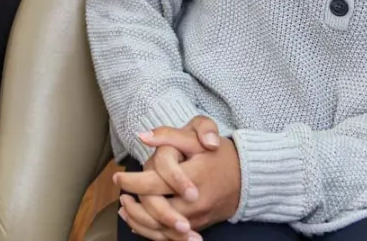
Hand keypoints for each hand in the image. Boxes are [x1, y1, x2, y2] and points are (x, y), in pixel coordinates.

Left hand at [114, 118, 221, 240]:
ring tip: (125, 209)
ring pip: (160, 227)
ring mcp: (196, 218)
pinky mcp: (197, 227)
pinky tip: (139, 224)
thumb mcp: (197, 137)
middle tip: (120, 196)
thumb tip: (143, 136)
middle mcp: (194, 202)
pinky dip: (152, 231)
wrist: (248, 178)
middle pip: (155, 210)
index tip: (118, 176)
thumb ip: (170, 135)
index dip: (133, 181)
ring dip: (139, 220)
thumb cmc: (221, 155)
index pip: (155, 183)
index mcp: (192, 176)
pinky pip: (170, 236)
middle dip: (133, 204)